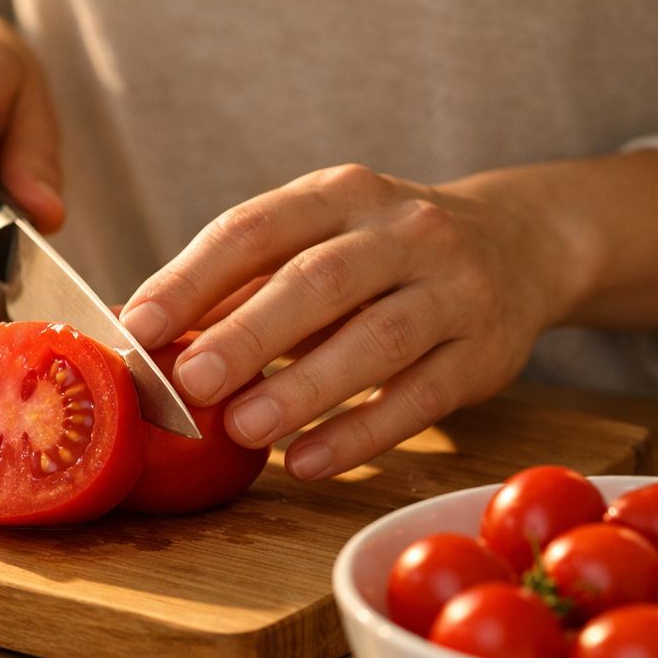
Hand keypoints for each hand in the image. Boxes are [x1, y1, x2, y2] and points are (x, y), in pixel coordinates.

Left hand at [118, 163, 583, 480]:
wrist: (521, 242)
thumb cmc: (378, 252)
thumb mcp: (312, 241)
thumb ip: (233, 284)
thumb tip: (135, 329)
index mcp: (338, 195)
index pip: (255, 228)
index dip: (193, 278)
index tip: (138, 324)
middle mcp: (403, 230)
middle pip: (320, 281)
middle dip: (249, 334)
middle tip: (189, 384)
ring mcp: (453, 289)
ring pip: (377, 340)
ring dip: (305, 388)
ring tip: (243, 429)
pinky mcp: (487, 353)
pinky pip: (421, 397)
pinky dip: (361, 433)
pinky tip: (308, 462)